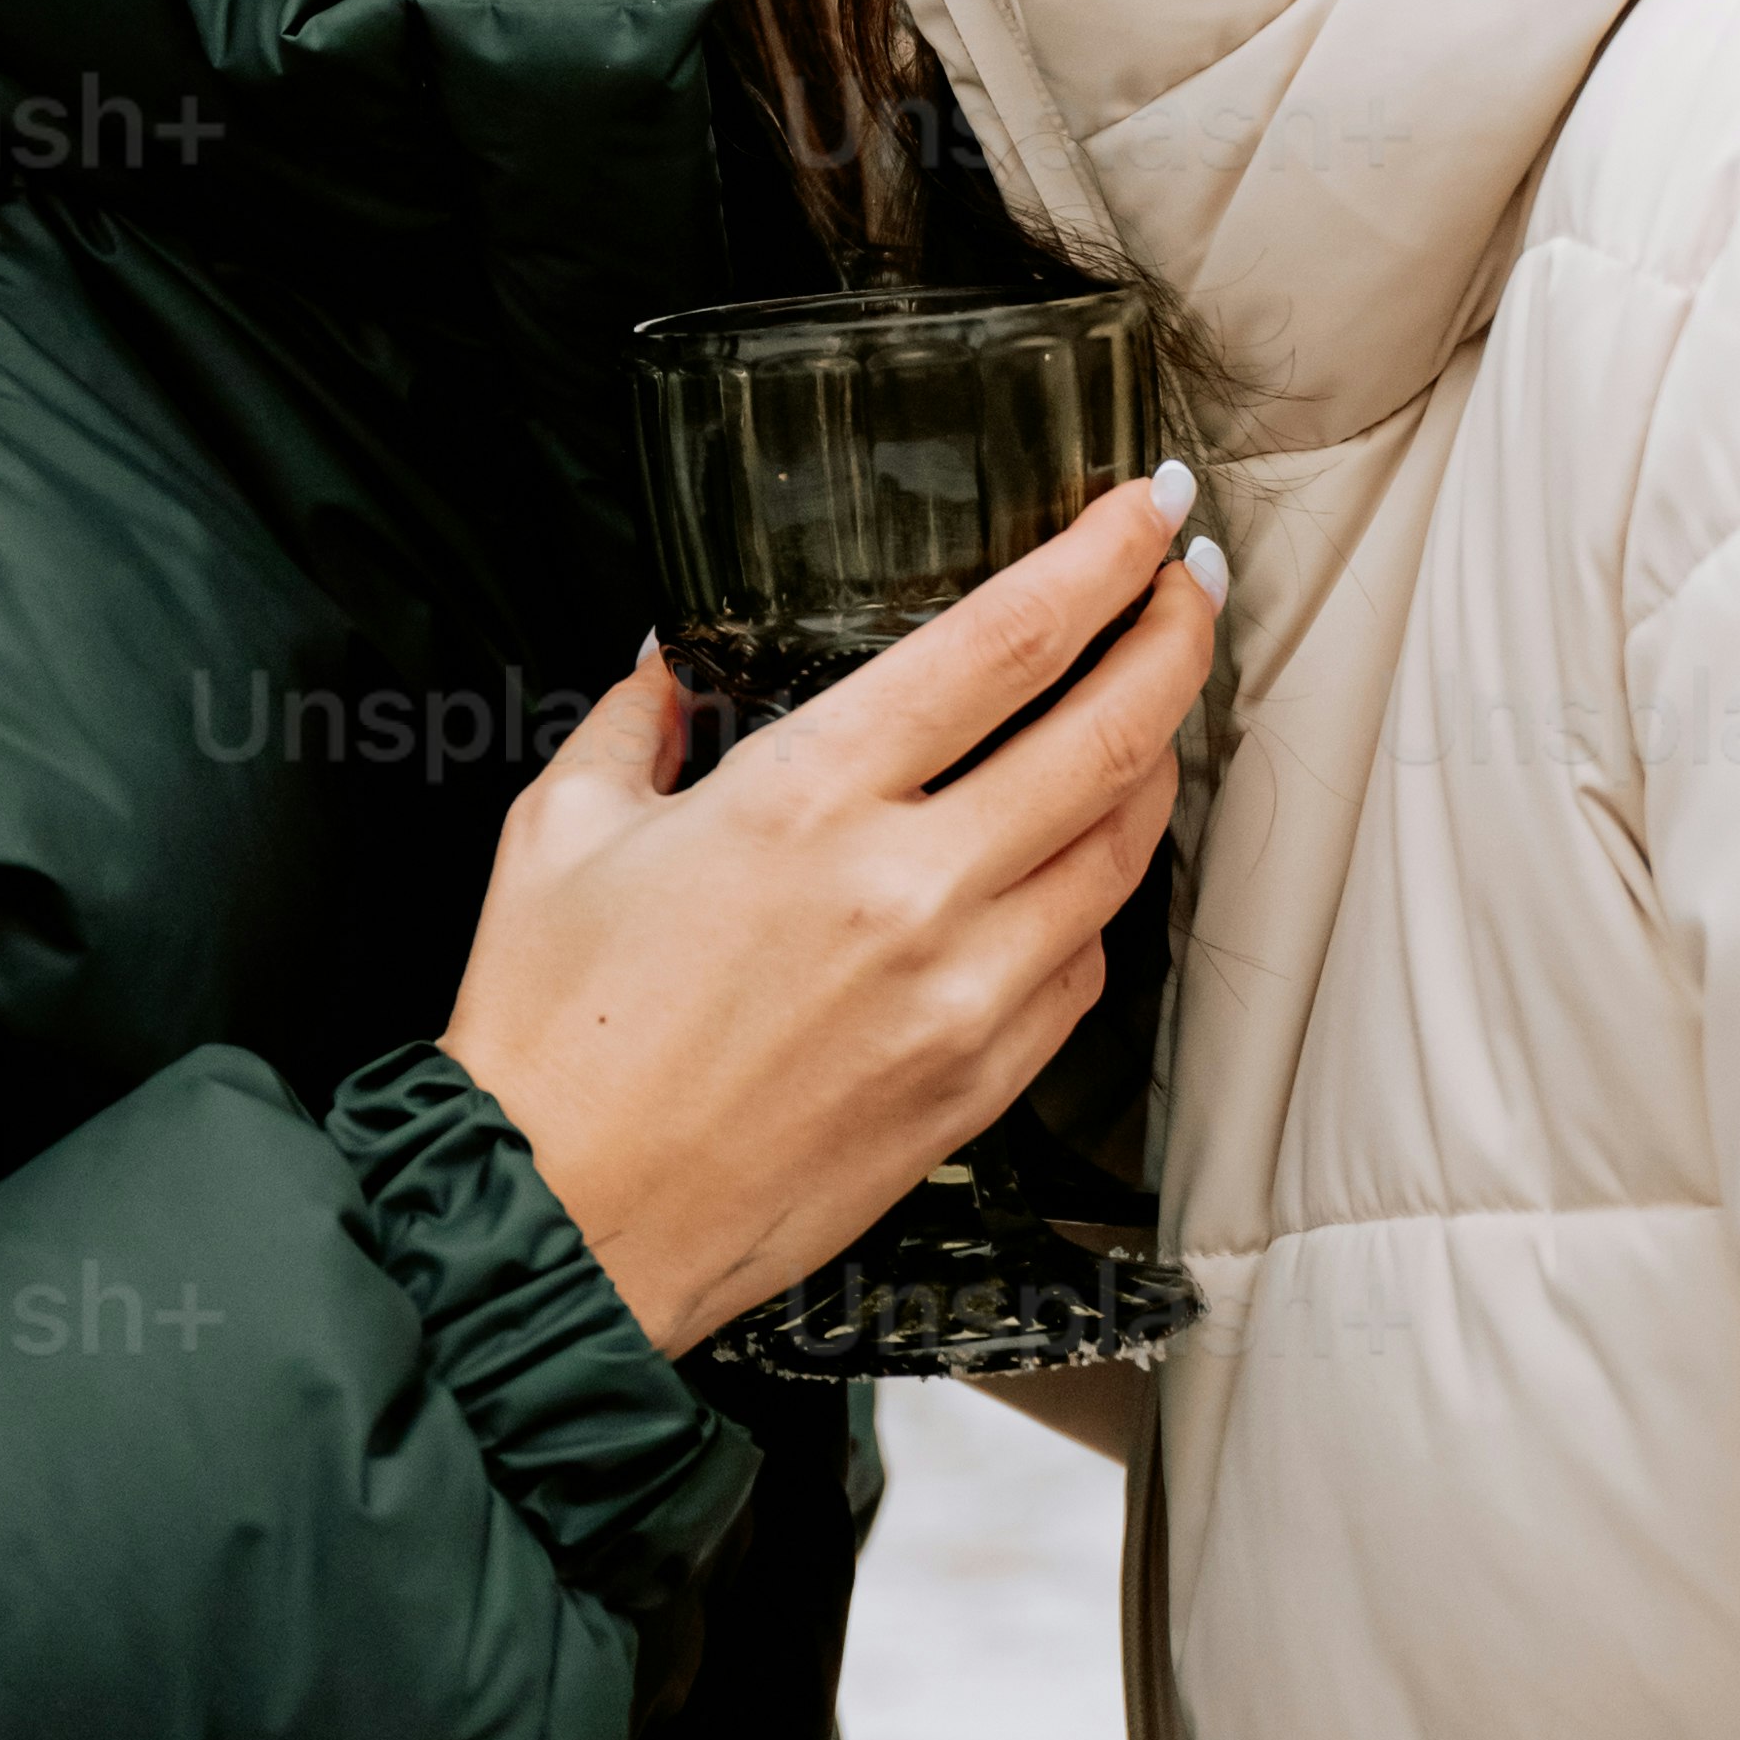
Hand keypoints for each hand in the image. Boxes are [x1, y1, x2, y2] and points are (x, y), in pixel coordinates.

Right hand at [439, 463, 1225, 1359]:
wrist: (558, 1232)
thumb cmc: (549, 1041)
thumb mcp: (557, 834)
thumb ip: (633, 723)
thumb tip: (667, 665)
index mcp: (807, 800)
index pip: (1009, 641)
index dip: (1102, 557)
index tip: (1148, 507)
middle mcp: (910, 891)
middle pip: (1113, 733)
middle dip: (1174, 635)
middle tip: (1191, 581)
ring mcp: (962, 998)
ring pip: (1122, 851)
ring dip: (1154, 762)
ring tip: (1146, 711)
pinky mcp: (978, 1089)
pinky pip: (1085, 968)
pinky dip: (1097, 899)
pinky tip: (1072, 866)